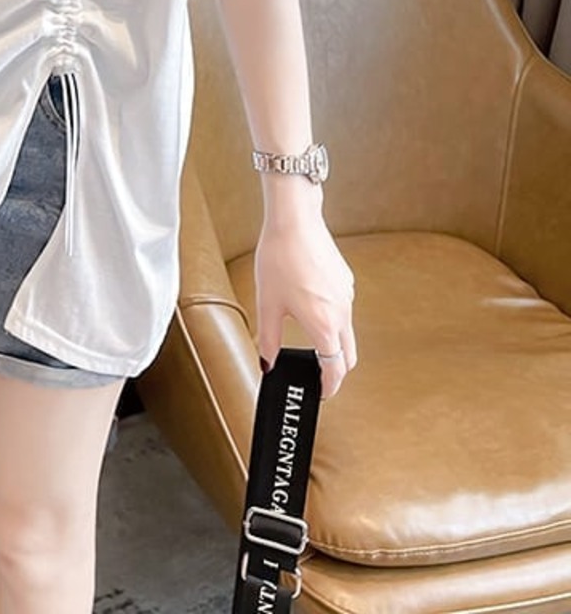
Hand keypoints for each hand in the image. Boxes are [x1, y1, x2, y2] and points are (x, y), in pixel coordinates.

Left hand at [254, 203, 356, 398]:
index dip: (328, 386)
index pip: (334, 369)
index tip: (321, 393)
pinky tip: (310, 306)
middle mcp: (342, 314)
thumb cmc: (279, 259)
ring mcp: (347, 296)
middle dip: (335, 370)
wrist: (295, 221)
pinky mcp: (346, 281)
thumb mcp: (267, 303)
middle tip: (317, 375)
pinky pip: (343, 309)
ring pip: (347, 332)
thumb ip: (268, 339)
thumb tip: (267, 363)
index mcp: (324, 325)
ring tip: (311, 342)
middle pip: (347, 356)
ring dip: (334, 343)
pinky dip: (333, 319)